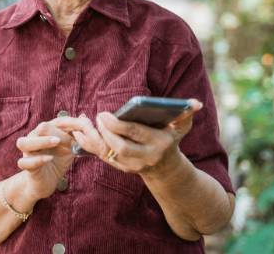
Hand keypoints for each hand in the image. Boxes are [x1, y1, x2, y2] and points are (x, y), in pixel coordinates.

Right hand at [15, 117, 89, 199]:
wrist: (47, 181)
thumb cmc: (58, 160)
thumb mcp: (70, 147)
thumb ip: (76, 135)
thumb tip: (83, 116)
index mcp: (45, 131)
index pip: (57, 122)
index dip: (70, 125)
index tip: (83, 130)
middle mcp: (34, 138)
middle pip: (41, 128)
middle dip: (58, 132)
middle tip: (70, 140)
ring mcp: (28, 152)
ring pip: (24, 143)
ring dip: (42, 141)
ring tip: (56, 142)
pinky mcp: (27, 167)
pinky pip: (24, 162)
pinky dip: (37, 160)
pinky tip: (50, 159)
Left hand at [73, 100, 202, 175]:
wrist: (166, 169)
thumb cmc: (170, 138)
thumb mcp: (180, 128)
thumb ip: (186, 114)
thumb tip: (195, 103)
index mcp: (159, 143)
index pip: (136, 134)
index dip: (118, 125)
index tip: (104, 113)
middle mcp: (146, 157)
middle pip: (121, 147)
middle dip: (105, 133)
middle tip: (96, 117)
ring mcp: (133, 165)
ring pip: (109, 154)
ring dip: (94, 139)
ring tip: (84, 123)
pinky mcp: (122, 168)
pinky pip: (102, 157)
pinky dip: (89, 145)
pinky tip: (79, 132)